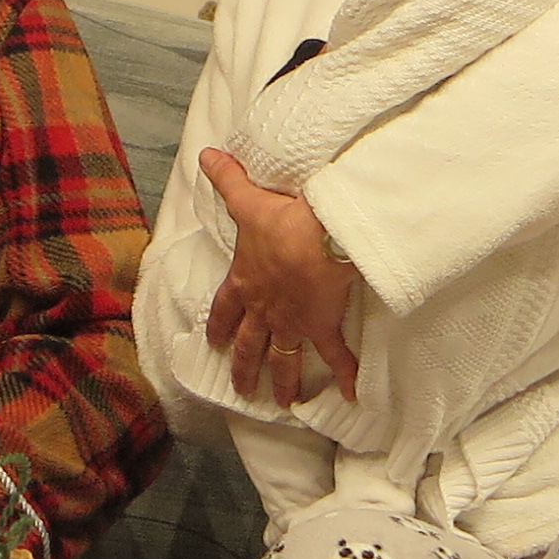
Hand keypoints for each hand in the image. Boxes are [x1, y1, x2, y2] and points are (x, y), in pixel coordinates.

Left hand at [200, 147, 358, 406]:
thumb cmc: (283, 218)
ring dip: (284, 382)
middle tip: (242, 388)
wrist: (320, 234)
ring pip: (285, 359)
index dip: (219, 326)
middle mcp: (265, 310)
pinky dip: (345, 377)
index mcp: (245, 282)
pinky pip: (335, 356)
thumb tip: (205, 155)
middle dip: (245, 367)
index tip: (214, 343)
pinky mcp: (323, 325)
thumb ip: (226, 178)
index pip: (225, 310)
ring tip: (284, 403)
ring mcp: (293, 322)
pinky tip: (353, 397)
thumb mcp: (248, 198)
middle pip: (251, 345)